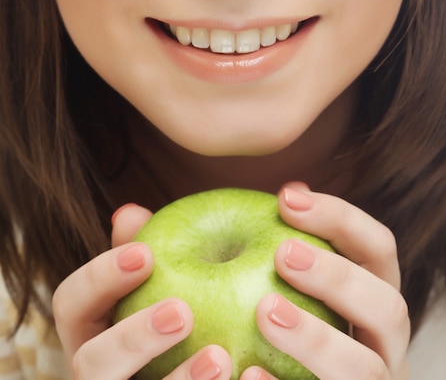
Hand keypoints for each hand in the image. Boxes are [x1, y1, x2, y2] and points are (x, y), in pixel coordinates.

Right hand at [53, 203, 232, 379]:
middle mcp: (98, 372)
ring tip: (220, 357)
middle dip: (133, 338)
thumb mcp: (157, 281)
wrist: (208, 364)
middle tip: (182, 312)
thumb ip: (145, 248)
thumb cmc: (170, 314)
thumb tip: (129, 212)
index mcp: (89, 331)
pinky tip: (245, 377)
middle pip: (90, 365)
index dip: (100, 276)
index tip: (146, 253)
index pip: (70, 301)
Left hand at [249, 183, 410, 379]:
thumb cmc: (293, 332)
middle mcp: (385, 345)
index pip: (378, 249)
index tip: (284, 198)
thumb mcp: (305, 287)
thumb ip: (299, 246)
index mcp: (375, 300)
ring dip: (317, 338)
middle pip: (389, 308)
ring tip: (266, 311)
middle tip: (282, 253)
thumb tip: (291, 191)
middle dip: (338, 277)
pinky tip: (248, 374)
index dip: (339, 217)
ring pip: (365, 370)